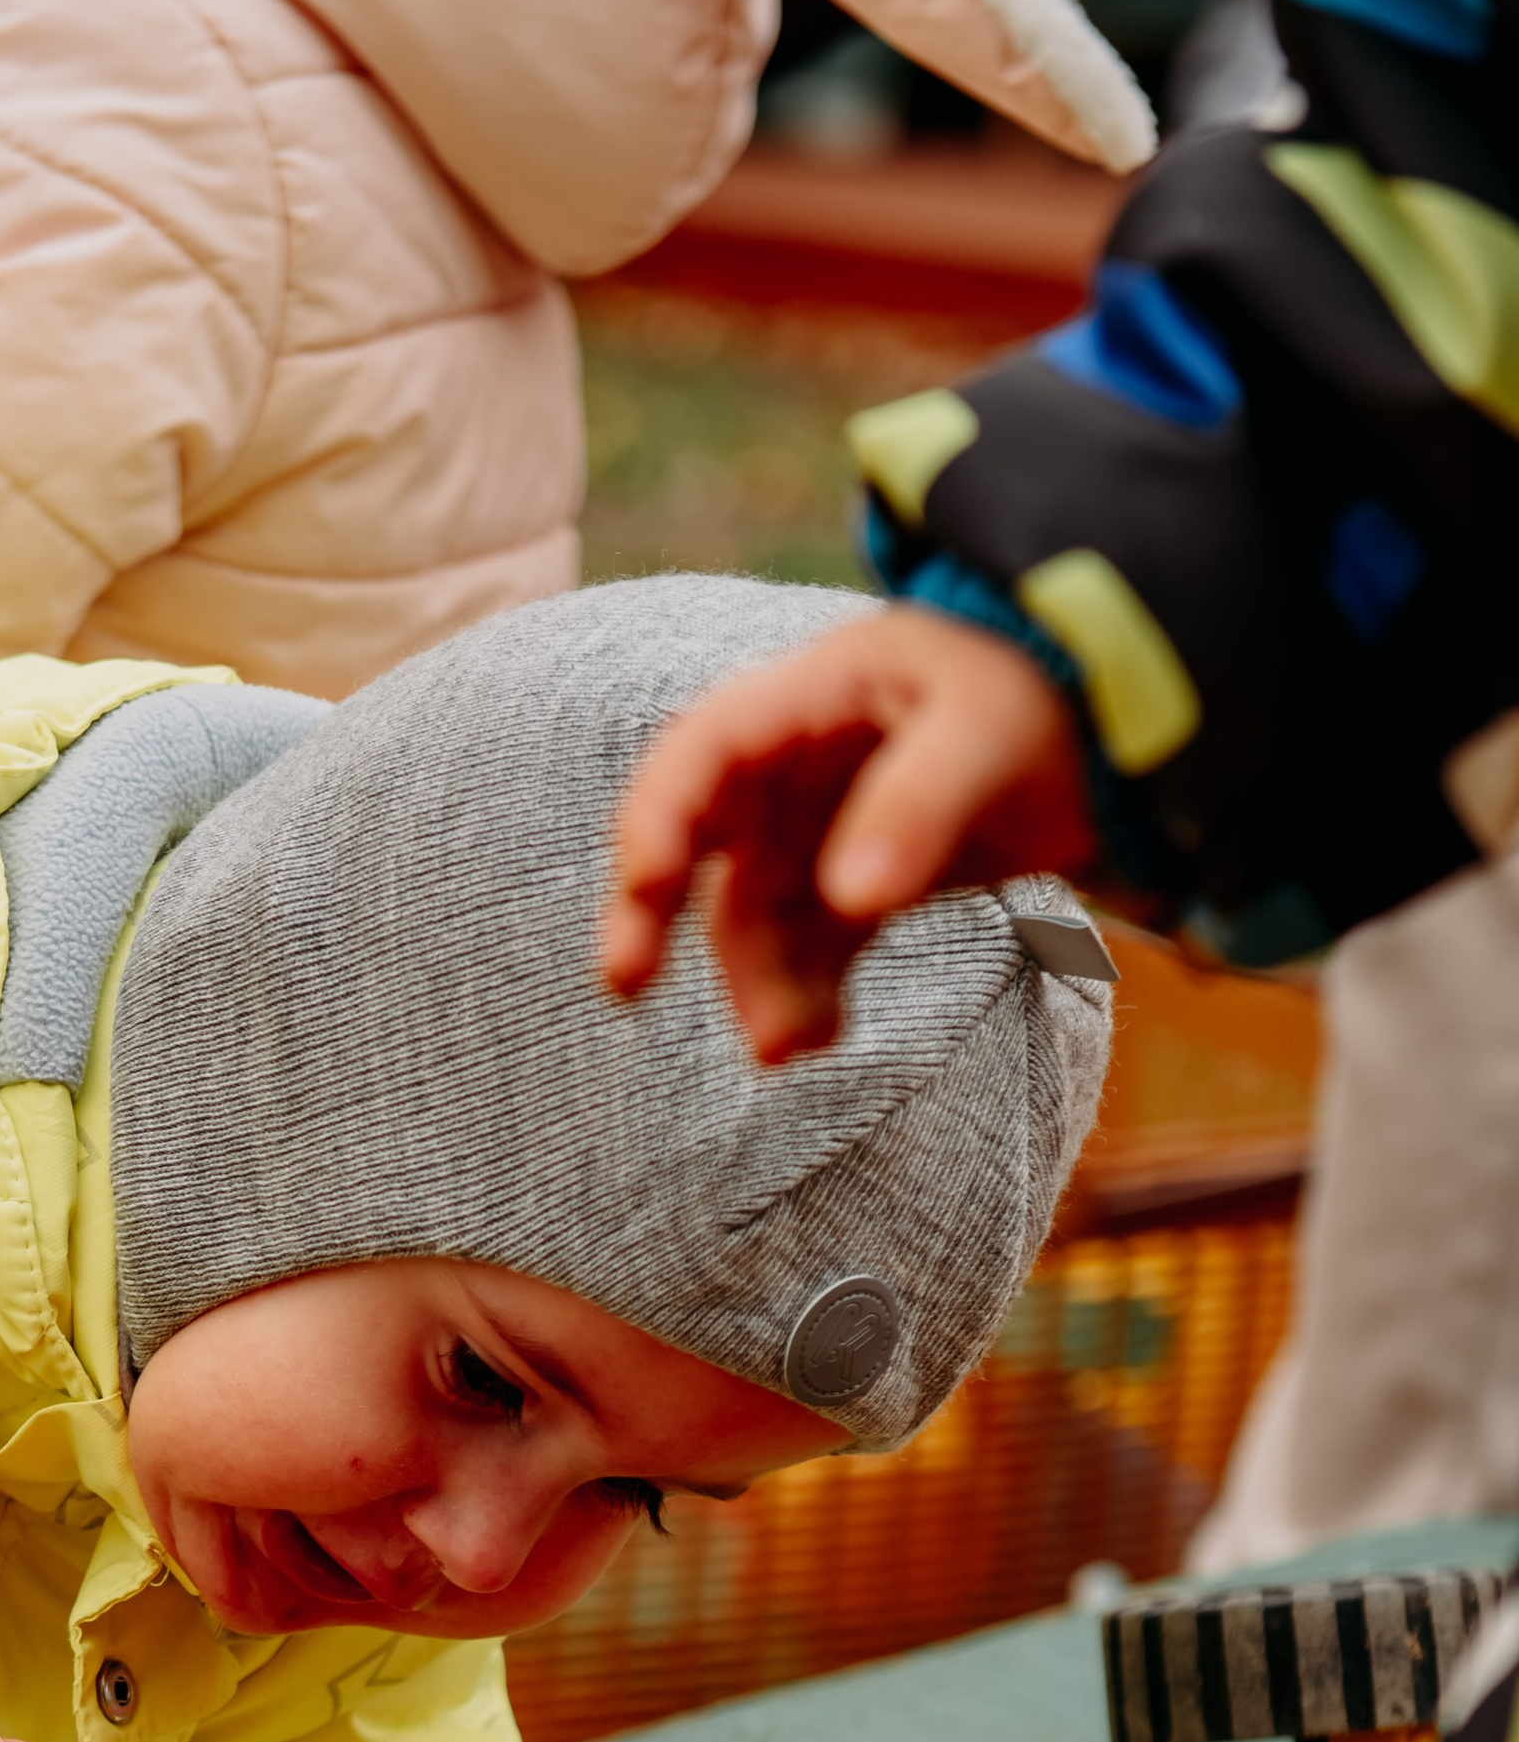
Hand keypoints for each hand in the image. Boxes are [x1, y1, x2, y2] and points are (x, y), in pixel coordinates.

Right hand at [599, 608, 1102, 1062]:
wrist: (1115, 724)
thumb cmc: (1048, 693)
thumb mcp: (991, 734)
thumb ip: (919, 807)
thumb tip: (849, 901)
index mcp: (814, 697)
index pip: (703, 751)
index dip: (660, 816)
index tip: (647, 891)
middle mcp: (798, 764)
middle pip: (698, 838)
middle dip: (657, 914)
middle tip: (627, 987)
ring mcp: (824, 827)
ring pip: (756, 913)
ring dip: (758, 981)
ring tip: (791, 1048)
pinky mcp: (862, 881)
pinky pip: (812, 948)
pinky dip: (809, 995)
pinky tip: (827, 1039)